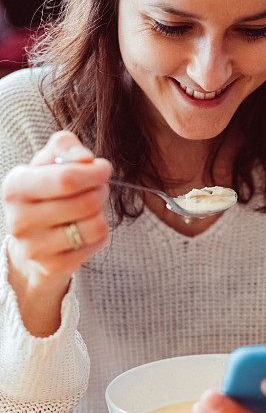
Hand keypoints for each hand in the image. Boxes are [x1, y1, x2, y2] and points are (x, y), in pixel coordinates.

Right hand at [2, 130, 112, 291]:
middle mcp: (19, 220)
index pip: (67, 179)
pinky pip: (96, 242)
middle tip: (98, 188)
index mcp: (15, 187)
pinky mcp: (53, 266)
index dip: (94, 172)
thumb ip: (65, 146)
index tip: (103, 168)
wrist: (31, 239)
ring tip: (90, 207)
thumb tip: (86, 159)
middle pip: (87, 202)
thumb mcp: (49, 161)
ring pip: (95, 224)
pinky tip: (84, 228)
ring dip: (102, 211)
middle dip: (101, 190)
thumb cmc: (45, 191)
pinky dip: (99, 232)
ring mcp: (34, 247)